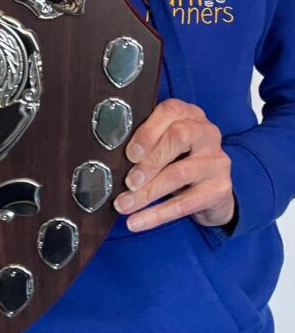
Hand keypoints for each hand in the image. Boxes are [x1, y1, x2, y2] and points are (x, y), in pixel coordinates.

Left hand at [113, 98, 234, 231]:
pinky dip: (157, 214)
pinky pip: (185, 204)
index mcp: (190, 115)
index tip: (129, 154)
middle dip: (149, 161)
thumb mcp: (165, 144)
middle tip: (128, 181)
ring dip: (147, 192)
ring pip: (179, 173)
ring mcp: (216, 161)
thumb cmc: (180, 160)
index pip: (171, 111)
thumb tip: (112, 158)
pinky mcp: (219, 189)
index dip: (148, 131)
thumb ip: (147, 142)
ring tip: (124, 204)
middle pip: (179, 137)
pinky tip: (136, 222)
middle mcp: (207, 133)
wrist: (213, 192)